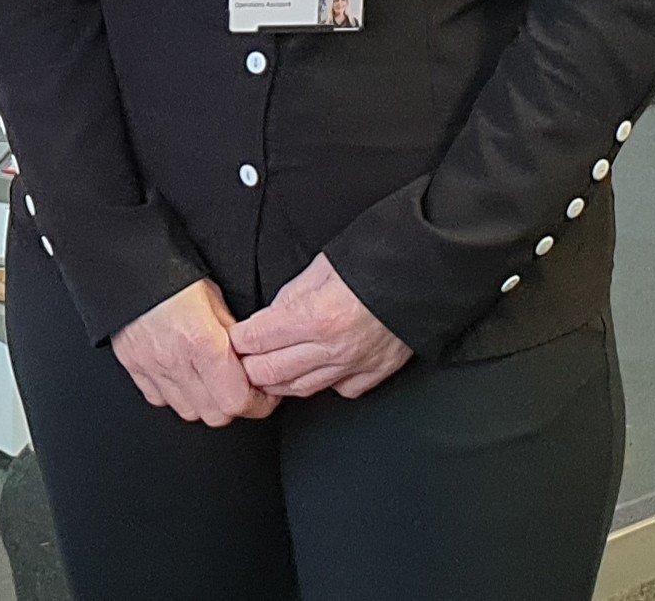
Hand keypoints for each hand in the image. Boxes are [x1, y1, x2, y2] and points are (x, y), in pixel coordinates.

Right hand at [111, 279, 277, 425]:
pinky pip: (159, 399)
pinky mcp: (132, 365)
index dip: (258, 403)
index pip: (238, 401)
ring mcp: (151, 366)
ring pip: (188, 412)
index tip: (263, 394)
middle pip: (216, 415)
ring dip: (202, 402)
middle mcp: (176, 360)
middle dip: (232, 404)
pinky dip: (173, 394)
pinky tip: (180, 374)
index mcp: (203, 342)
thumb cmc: (173, 274)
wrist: (130, 264)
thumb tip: (249, 363)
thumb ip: (234, 338)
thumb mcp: (216, 301)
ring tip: (207, 379)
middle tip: (237, 386)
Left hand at [228, 255, 411, 399]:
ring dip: (278, 380)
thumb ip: (288, 299)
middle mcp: (331, 348)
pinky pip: (339, 390)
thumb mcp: (317, 270)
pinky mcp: (375, 373)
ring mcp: (354, 365)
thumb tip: (267, 319)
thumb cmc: (370, 263)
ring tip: (268, 369)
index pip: (255, 341)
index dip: (237, 340)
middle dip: (248, 367)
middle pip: (270, 373)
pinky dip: (323, 383)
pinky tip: (316, 370)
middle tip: (241, 359)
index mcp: (312, 317)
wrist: (422, 273)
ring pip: (300, 388)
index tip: (232, 337)